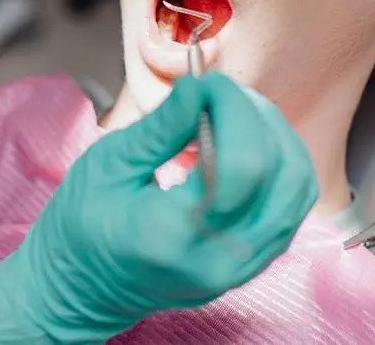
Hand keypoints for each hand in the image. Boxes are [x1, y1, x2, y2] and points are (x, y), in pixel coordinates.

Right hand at [0, 73, 317, 342]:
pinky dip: (277, 165)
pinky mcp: (249, 266)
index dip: (234, 109)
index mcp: (172, 235)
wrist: (78, 290)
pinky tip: (243, 145)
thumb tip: (201, 87)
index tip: (206, 84)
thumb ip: (163, 128)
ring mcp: (239, 270)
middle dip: (256, 117)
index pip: (242, 164)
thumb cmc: (78, 229)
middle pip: (279, 174)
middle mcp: (217, 260)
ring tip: (234, 115)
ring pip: (296, 190)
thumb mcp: (107, 165)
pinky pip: (288, 208)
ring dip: (275, 138)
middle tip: (218, 95)